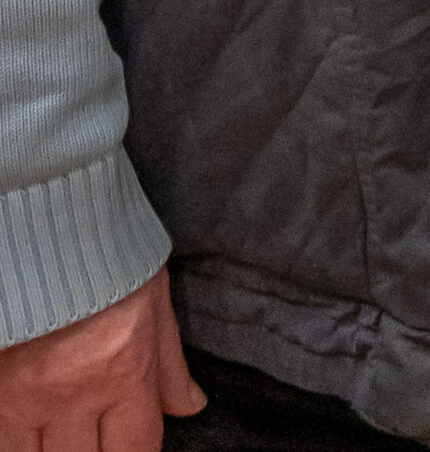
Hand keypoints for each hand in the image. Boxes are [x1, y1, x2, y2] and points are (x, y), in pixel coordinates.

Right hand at [0, 269, 203, 451]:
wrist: (49, 221)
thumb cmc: (107, 254)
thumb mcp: (153, 299)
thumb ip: (169, 364)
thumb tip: (191, 406)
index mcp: (125, 371)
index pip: (137, 451)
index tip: (128, 446)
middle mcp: (75, 394)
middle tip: (95, 434)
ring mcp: (27, 398)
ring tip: (65, 434)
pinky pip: (3, 446)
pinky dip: (19, 445)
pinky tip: (34, 434)